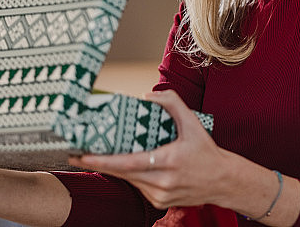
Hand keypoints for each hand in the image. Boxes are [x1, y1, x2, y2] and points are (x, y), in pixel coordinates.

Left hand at [68, 90, 230, 209]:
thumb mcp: (194, 124)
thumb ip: (173, 104)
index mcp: (169, 162)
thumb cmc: (207, 152)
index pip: (129, 163)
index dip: (104, 159)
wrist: (223, 182)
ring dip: (113, 168)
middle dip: (99, 162)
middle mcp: (162, 183)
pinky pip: (138, 186)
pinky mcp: (159, 202)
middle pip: (122, 173)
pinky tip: (125, 165)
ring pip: (128, 180)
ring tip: (96, 155)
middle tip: (77, 152)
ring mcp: (159, 195)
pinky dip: (130, 175)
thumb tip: (148, 96)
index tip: (84, 153)